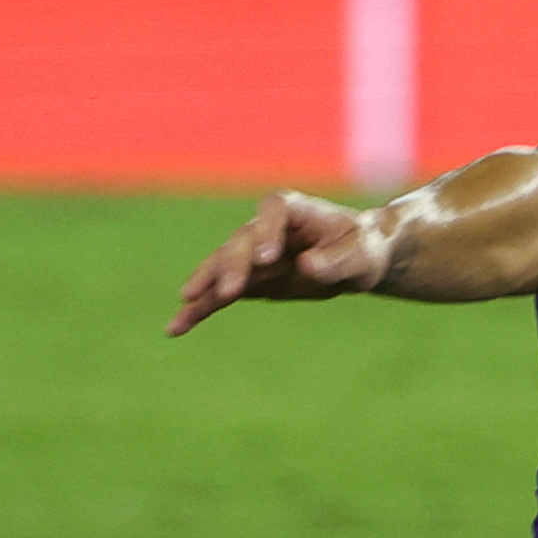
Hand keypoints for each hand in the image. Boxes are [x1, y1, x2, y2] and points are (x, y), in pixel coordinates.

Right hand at [166, 191, 390, 335]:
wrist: (355, 259)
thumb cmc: (362, 249)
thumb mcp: (361, 255)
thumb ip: (336, 260)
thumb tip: (306, 265)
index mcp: (295, 210)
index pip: (273, 211)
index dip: (265, 231)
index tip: (266, 257)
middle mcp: (264, 228)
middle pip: (240, 241)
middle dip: (232, 265)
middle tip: (229, 292)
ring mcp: (250, 254)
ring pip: (221, 266)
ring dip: (205, 285)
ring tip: (186, 304)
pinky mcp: (245, 280)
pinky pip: (216, 294)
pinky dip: (198, 310)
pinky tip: (176, 328)